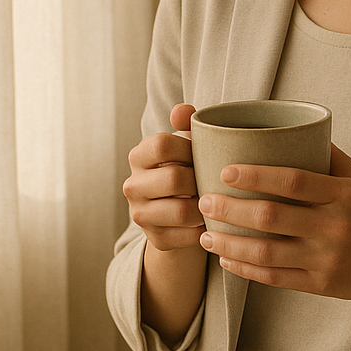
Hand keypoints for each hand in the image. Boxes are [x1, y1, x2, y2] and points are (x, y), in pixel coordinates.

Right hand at [124, 103, 205, 251]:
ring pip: (182, 211)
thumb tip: (183, 110)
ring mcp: (140, 215)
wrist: (182, 215)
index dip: (189, 147)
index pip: (161, 144)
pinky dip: (206, 229)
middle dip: (202, 179)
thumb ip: (186, 124)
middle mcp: (133, 186)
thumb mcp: (187, 145)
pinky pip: (188, 236)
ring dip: (206, 207)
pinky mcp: (156, 239)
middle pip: (174, 179)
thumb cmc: (189, 168)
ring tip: (217, 201)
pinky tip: (214, 221)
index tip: (204, 152)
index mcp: (138, 156)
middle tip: (217, 180)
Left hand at [197, 145, 350, 303]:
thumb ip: (326, 156)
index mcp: (343, 195)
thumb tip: (286, 128)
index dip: (256, 175)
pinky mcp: (321, 285)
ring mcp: (327, 259)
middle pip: (271, 217)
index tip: (225, 171)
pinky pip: (274, 278)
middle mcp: (335, 227)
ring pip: (266, 252)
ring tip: (205, 233)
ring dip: (230, 243)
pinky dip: (245, 269)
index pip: (293, 181)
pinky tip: (226, 259)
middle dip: (230, 209)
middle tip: (204, 200)